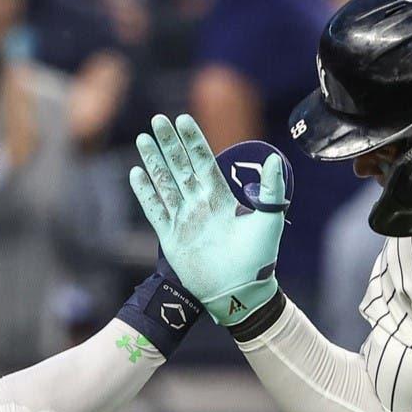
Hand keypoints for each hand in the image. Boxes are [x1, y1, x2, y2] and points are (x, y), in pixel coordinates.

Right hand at [128, 113, 288, 325]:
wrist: (240, 293)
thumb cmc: (259, 259)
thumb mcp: (269, 220)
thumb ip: (270, 190)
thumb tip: (275, 159)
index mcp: (220, 197)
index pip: (203, 161)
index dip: (193, 140)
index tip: (183, 119)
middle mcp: (199, 204)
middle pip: (179, 166)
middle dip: (169, 143)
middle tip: (158, 119)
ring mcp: (183, 220)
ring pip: (164, 183)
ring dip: (153, 162)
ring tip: (143, 138)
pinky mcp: (171, 239)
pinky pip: (155, 211)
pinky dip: (145, 192)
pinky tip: (136, 173)